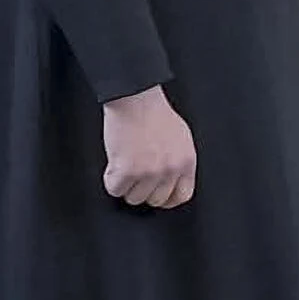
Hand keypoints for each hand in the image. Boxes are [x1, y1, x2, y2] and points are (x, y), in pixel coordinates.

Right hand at [101, 87, 195, 208]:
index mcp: (187, 161)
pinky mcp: (127, 171)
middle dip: (143, 190)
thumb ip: (178, 161)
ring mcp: (149, 172)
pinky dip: (111, 179)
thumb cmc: (155, 114)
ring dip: (126, 185)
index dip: (167, 199)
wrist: (136, 100)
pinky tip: (115, 163)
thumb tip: (171, 181)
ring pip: (134, 198)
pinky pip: (115, 190)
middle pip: (155, 200)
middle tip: (136, 175)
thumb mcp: (180, 139)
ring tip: (126, 164)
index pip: (182, 196)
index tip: (156, 194)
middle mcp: (171, 169)